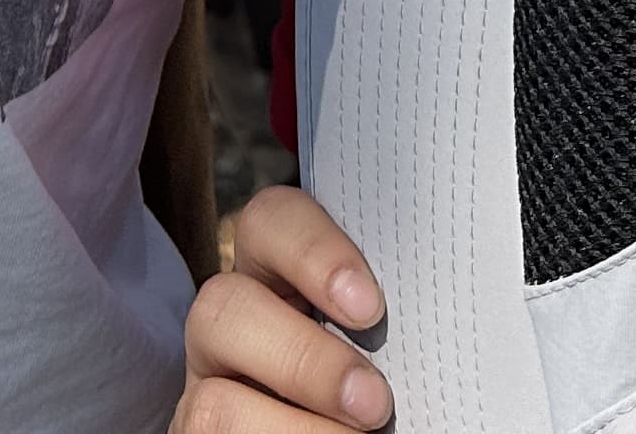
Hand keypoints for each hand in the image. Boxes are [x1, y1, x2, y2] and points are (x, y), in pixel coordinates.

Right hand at [178, 187, 389, 430]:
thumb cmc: (386, 385)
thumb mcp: (386, 343)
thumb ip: (393, 327)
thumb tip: (427, 332)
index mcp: (279, 277)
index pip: (271, 222)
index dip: (313, 253)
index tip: (370, 308)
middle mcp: (232, 325)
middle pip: (225, 306)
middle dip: (304, 361)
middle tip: (375, 403)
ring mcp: (208, 390)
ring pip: (211, 402)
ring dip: (291, 431)